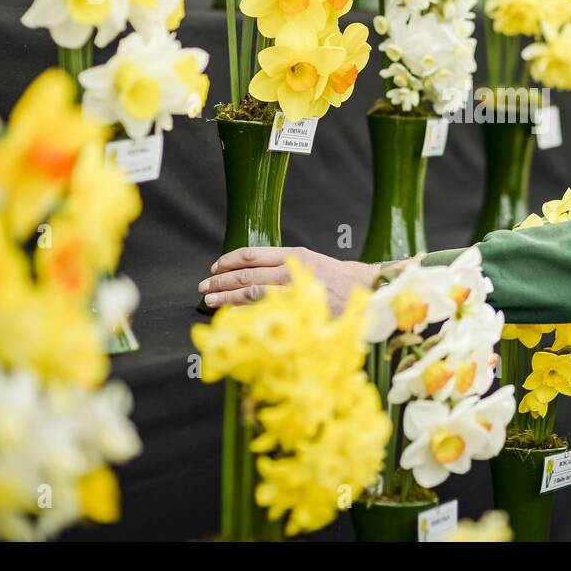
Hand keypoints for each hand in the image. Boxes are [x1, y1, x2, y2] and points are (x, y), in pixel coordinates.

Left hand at [197, 246, 381, 312]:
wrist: (366, 290)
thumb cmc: (340, 280)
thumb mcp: (311, 264)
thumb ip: (286, 267)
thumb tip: (258, 275)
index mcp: (292, 254)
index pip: (252, 254)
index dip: (229, 261)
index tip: (215, 267)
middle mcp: (289, 268)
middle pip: (246, 273)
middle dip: (221, 280)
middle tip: (204, 287)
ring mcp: (292, 288)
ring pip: (250, 291)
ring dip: (226, 297)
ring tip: (210, 301)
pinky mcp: (296, 307)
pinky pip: (263, 310)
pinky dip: (245, 313)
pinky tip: (232, 316)